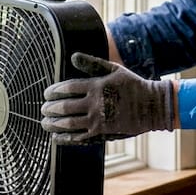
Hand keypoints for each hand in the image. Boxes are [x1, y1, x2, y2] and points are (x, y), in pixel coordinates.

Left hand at [40, 52, 173, 143]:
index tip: (46, 94)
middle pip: (64, 106)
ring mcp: (98, 120)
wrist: (152, 106)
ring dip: (53, 123)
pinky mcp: (102, 133)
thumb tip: (72, 57)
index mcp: (97, 86)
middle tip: (43, 109)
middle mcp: (95, 103)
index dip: (53, 91)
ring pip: (68, 123)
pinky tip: (56, 136)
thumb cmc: (132, 85)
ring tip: (45, 122)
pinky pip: (79, 137)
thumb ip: (92, 63)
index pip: (67, 88)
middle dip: (50, 108)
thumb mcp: (114, 69)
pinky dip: (65, 138)